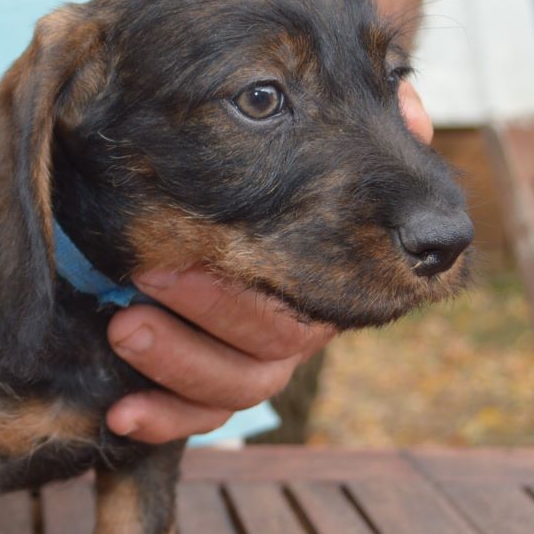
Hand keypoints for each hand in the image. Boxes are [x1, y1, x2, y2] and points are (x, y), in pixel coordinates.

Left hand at [106, 81, 432, 442]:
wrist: (193, 186)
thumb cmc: (250, 154)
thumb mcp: (300, 127)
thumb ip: (358, 117)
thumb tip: (412, 112)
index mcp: (329, 264)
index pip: (332, 288)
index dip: (289, 272)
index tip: (209, 244)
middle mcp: (300, 318)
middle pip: (282, 339)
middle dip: (212, 308)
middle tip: (149, 273)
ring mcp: (258, 359)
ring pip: (244, 387)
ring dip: (180, 362)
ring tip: (123, 328)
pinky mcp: (210, 388)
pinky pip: (201, 420)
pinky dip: (164, 419)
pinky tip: (121, 414)